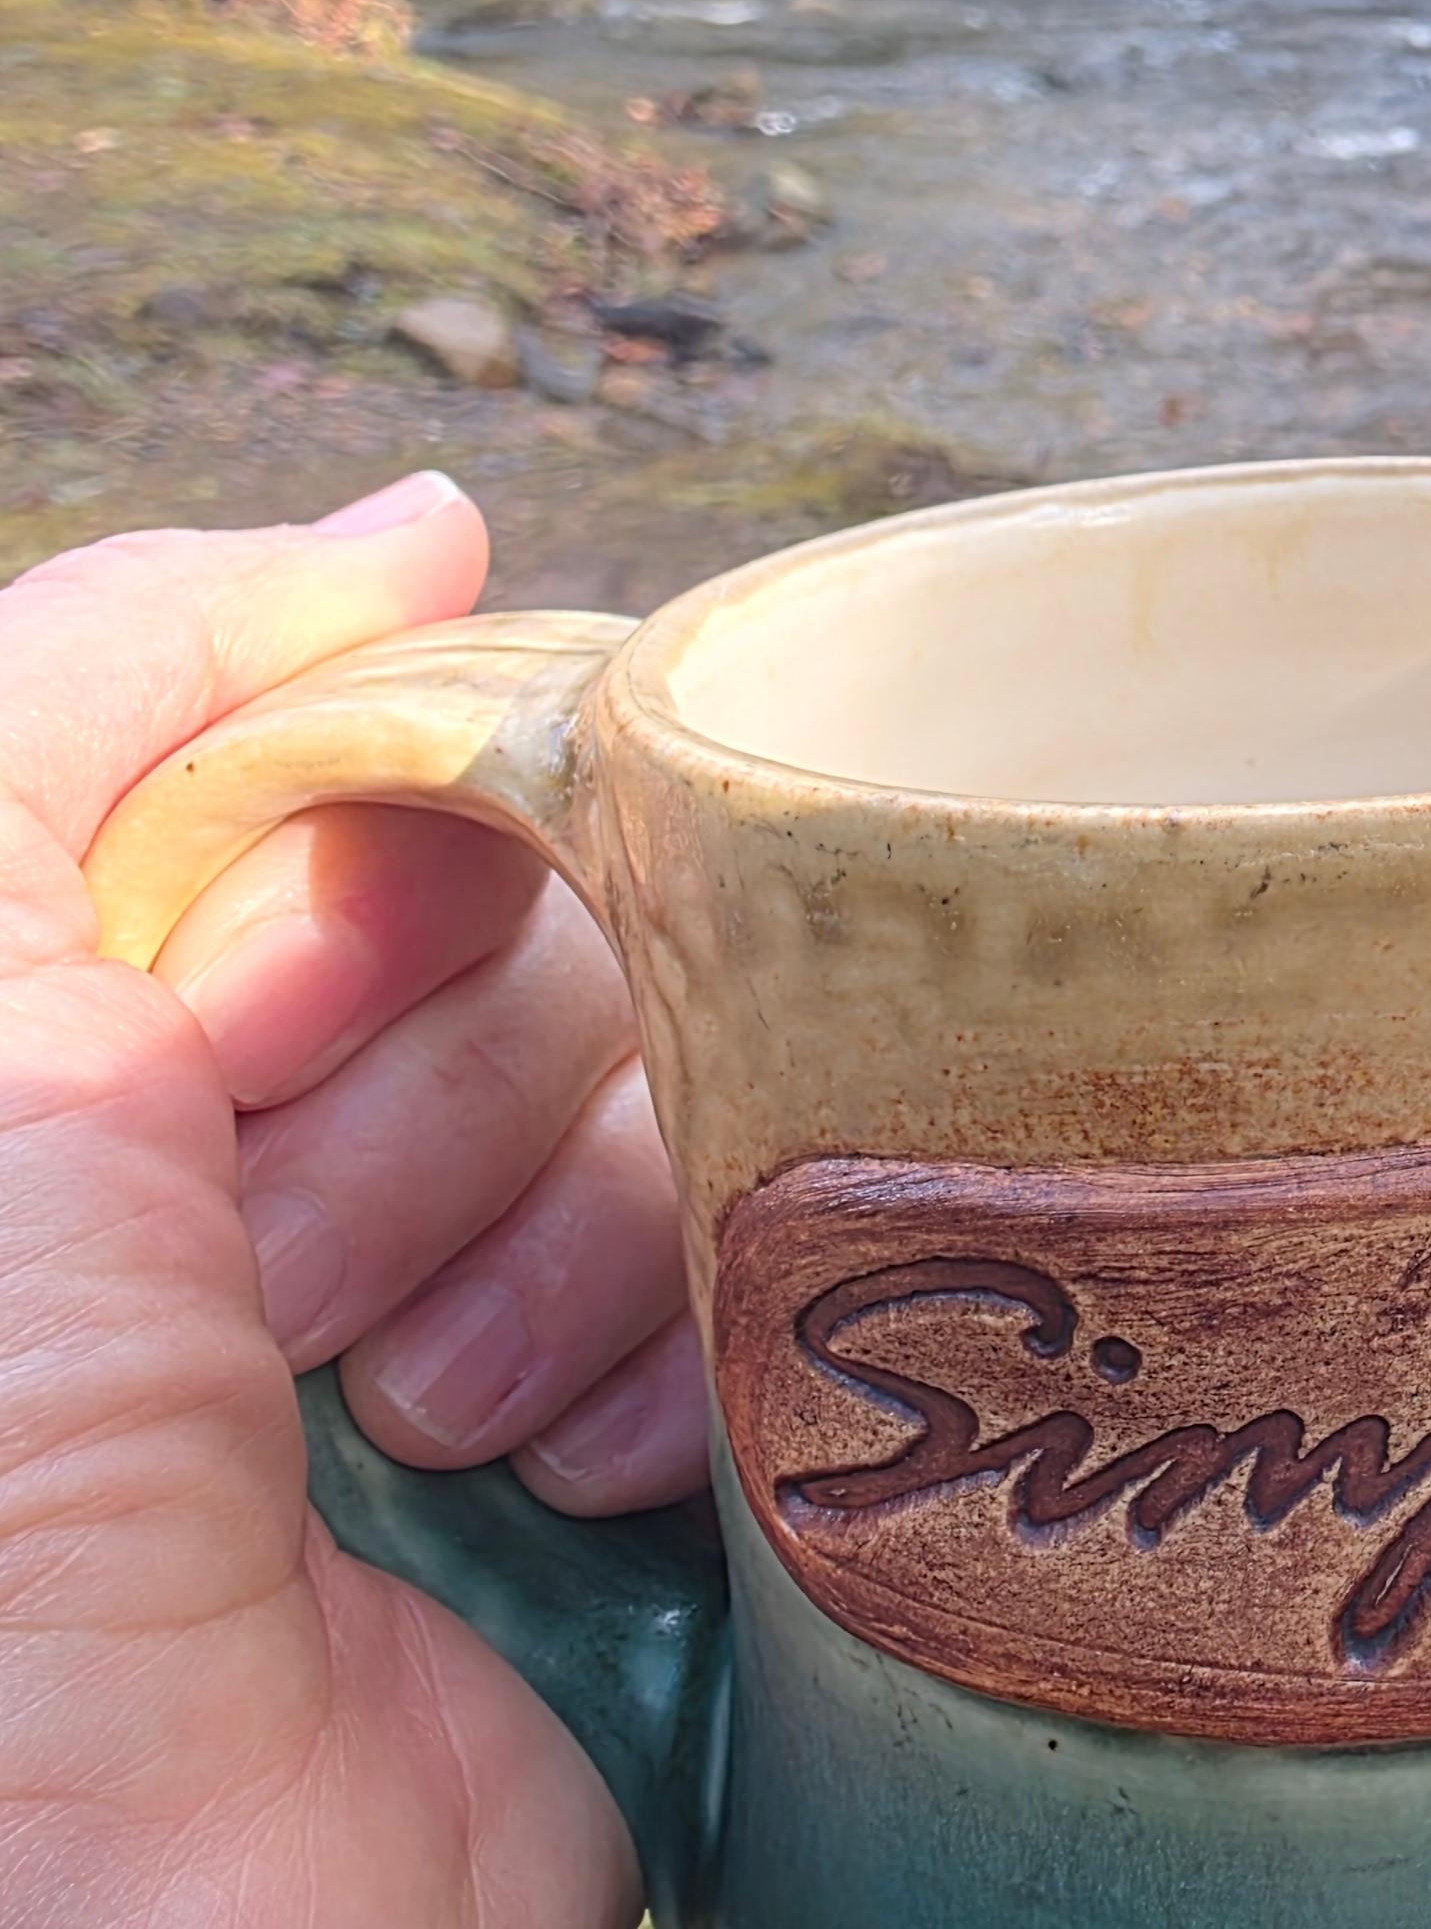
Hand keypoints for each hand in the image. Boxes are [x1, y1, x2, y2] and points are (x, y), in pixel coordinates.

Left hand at [0, 475, 695, 1925]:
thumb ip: (88, 702)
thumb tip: (414, 526)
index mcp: (121, 1023)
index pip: (369, 767)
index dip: (354, 868)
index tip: (240, 1032)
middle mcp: (293, 1135)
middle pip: (547, 904)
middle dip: (425, 1087)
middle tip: (287, 1272)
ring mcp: (476, 1282)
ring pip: (684, 1062)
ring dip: (560, 1236)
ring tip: (418, 1417)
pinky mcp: (638, 1421)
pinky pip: (774, 1242)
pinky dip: (689, 1347)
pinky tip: (566, 1474)